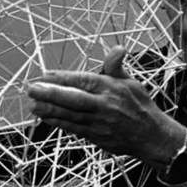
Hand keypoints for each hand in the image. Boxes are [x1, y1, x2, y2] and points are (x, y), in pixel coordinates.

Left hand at [27, 46, 185, 170]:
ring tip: (33, 104)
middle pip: (75, 99)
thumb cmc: (140, 106)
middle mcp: (105, 106)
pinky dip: (58, 123)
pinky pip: (74, 129)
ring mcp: (100, 123)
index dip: (63, 78)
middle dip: (51, 94)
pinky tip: (45, 117)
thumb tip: (118, 48)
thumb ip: (115, 67)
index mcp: (112, 89)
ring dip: (50, 110)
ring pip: (71, 116)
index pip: (84, 81)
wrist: (154, 137)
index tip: (45, 74)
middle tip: (32, 89)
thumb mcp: (131, 82)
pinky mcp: (97, 138)